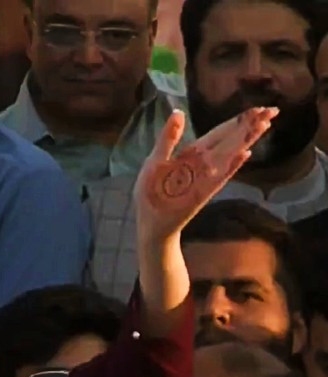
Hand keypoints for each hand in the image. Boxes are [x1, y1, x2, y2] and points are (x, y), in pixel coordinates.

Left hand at [134, 106, 277, 245]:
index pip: (219, 133)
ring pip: (229, 154)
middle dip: (249, 125)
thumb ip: (168, 138)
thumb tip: (179, 111)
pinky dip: (231, 165)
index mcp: (191, 154)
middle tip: (272, 109)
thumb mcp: (155, 161)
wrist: (150, 222)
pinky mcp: (202, 193)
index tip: (260, 107)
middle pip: (229, 140)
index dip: (237, 120)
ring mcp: (204, 178)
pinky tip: (245, 154)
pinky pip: (219, 177)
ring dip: (245, 139)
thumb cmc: (151, 192)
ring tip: (265, 124)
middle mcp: (203, 164)